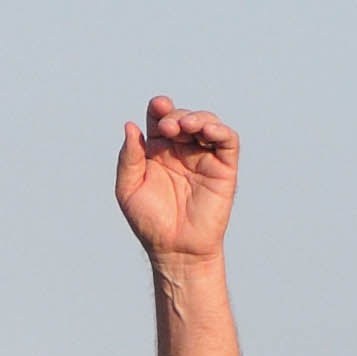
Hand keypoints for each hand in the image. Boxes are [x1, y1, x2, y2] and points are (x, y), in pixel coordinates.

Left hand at [115, 96, 238, 264]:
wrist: (175, 250)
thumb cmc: (150, 222)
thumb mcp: (128, 188)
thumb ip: (129, 158)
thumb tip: (130, 125)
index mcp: (157, 151)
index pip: (160, 119)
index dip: (160, 107)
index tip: (158, 106)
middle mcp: (181, 151)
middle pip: (182, 117)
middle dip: (175, 116)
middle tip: (168, 128)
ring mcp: (203, 158)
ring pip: (207, 122)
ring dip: (197, 117)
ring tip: (186, 127)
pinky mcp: (224, 168)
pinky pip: (227, 141)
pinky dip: (220, 130)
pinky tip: (206, 131)